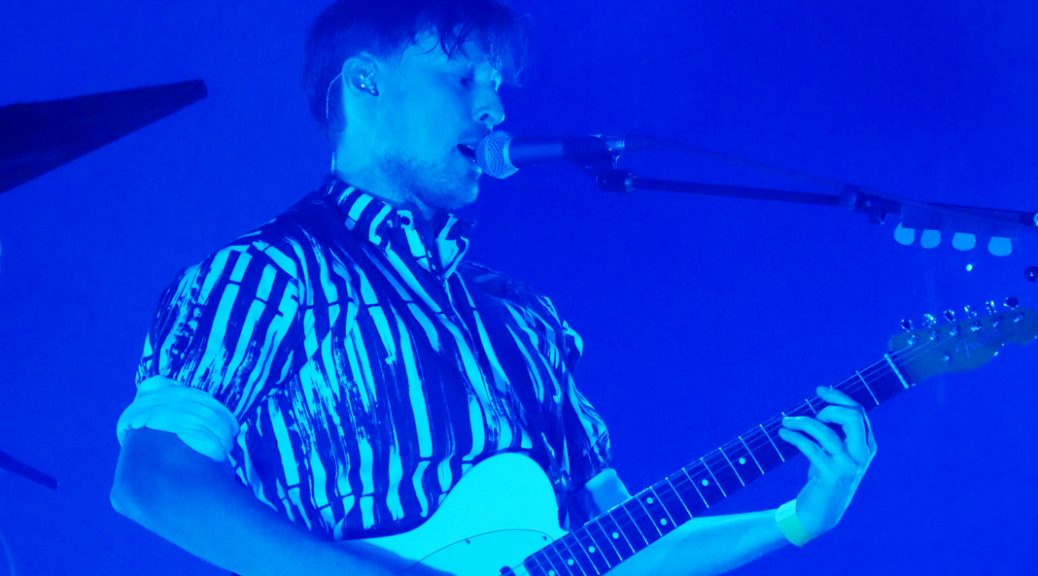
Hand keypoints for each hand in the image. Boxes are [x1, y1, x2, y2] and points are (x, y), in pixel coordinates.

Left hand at [777, 386, 876, 535]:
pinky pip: (810, 448)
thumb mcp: (835, 451)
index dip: (838, 397)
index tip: (819, 390)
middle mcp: (862, 455)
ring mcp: (848, 466)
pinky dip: (794, 437)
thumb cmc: (825, 475)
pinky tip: (783, 434)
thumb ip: (835, 430)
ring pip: (825, 431)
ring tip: (785, 423)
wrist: (821, 512)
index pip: (858, 412)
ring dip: (802, 422)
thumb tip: (824, 402)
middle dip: (828, 409)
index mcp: (867, 446)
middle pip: (852, 417)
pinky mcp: (831, 476)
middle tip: (810, 416)